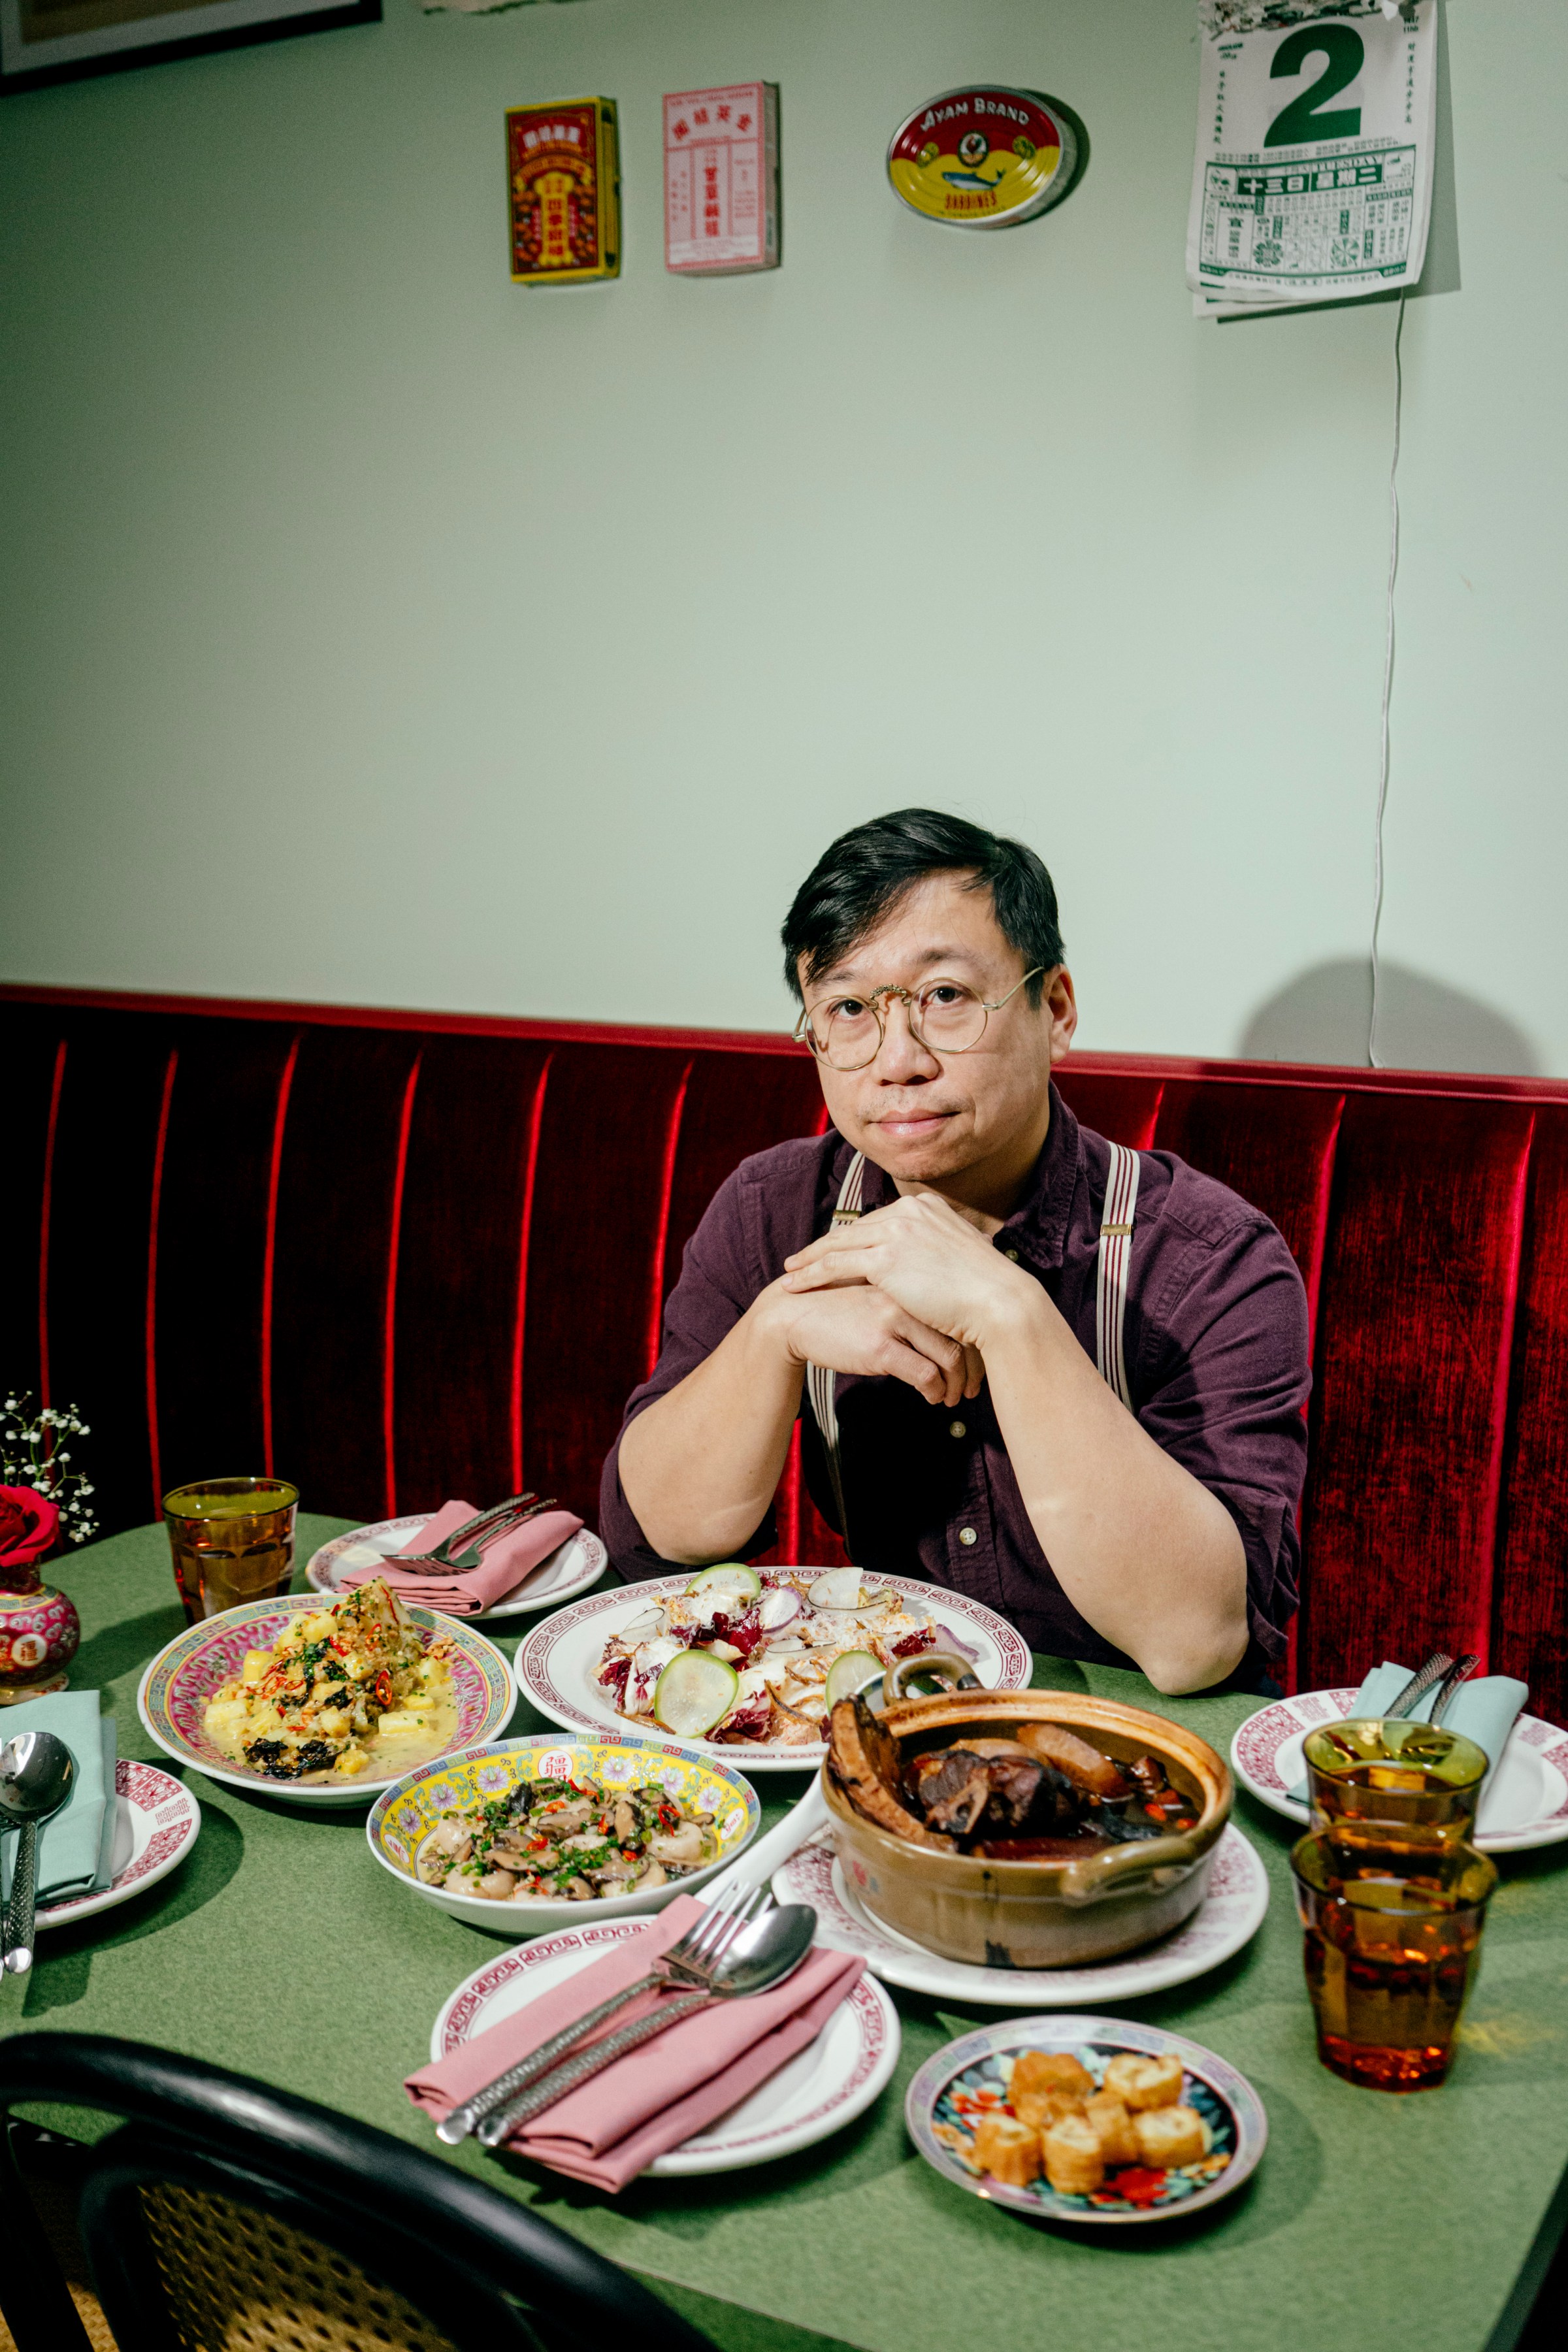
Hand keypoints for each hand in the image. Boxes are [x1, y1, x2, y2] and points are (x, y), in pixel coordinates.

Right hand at [760, 1278, 980, 1409]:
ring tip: (953, 1399)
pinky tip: (932, 1398)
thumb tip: (942, 1328)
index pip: (960, 1313)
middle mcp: (908, 1296)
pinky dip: (935, 1390)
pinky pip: (925, 1373)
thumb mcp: (877, 1295)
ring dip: (956, 1384)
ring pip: (949, 1356)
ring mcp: (895, 1319)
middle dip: (972, 1369)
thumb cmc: (836, 1310)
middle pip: (961, 1335)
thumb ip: (908, 1303)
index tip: (975, 1367)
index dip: (973, 1344)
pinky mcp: (880, 1345)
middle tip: (972, 1389)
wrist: (792, 1317)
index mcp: (911, 1280)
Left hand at [780, 1191, 1033, 1355]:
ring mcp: (895, 1231)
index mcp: (927, 1207)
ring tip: (789, 1273)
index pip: (877, 1222)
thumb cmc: (986, 1292)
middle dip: (823, 1246)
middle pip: (853, 1229)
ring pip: (838, 1244)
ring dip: (809, 1260)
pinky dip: (811, 1274)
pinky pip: (835, 1265)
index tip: (832, 1251)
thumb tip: (928, 1268)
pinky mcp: (884, 1258)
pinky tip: (795, 1285)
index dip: (851, 1239)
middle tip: (799, 1261)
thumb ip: (937, 1254)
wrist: (999, 1303)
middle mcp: (908, 1210)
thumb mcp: (961, 1259)